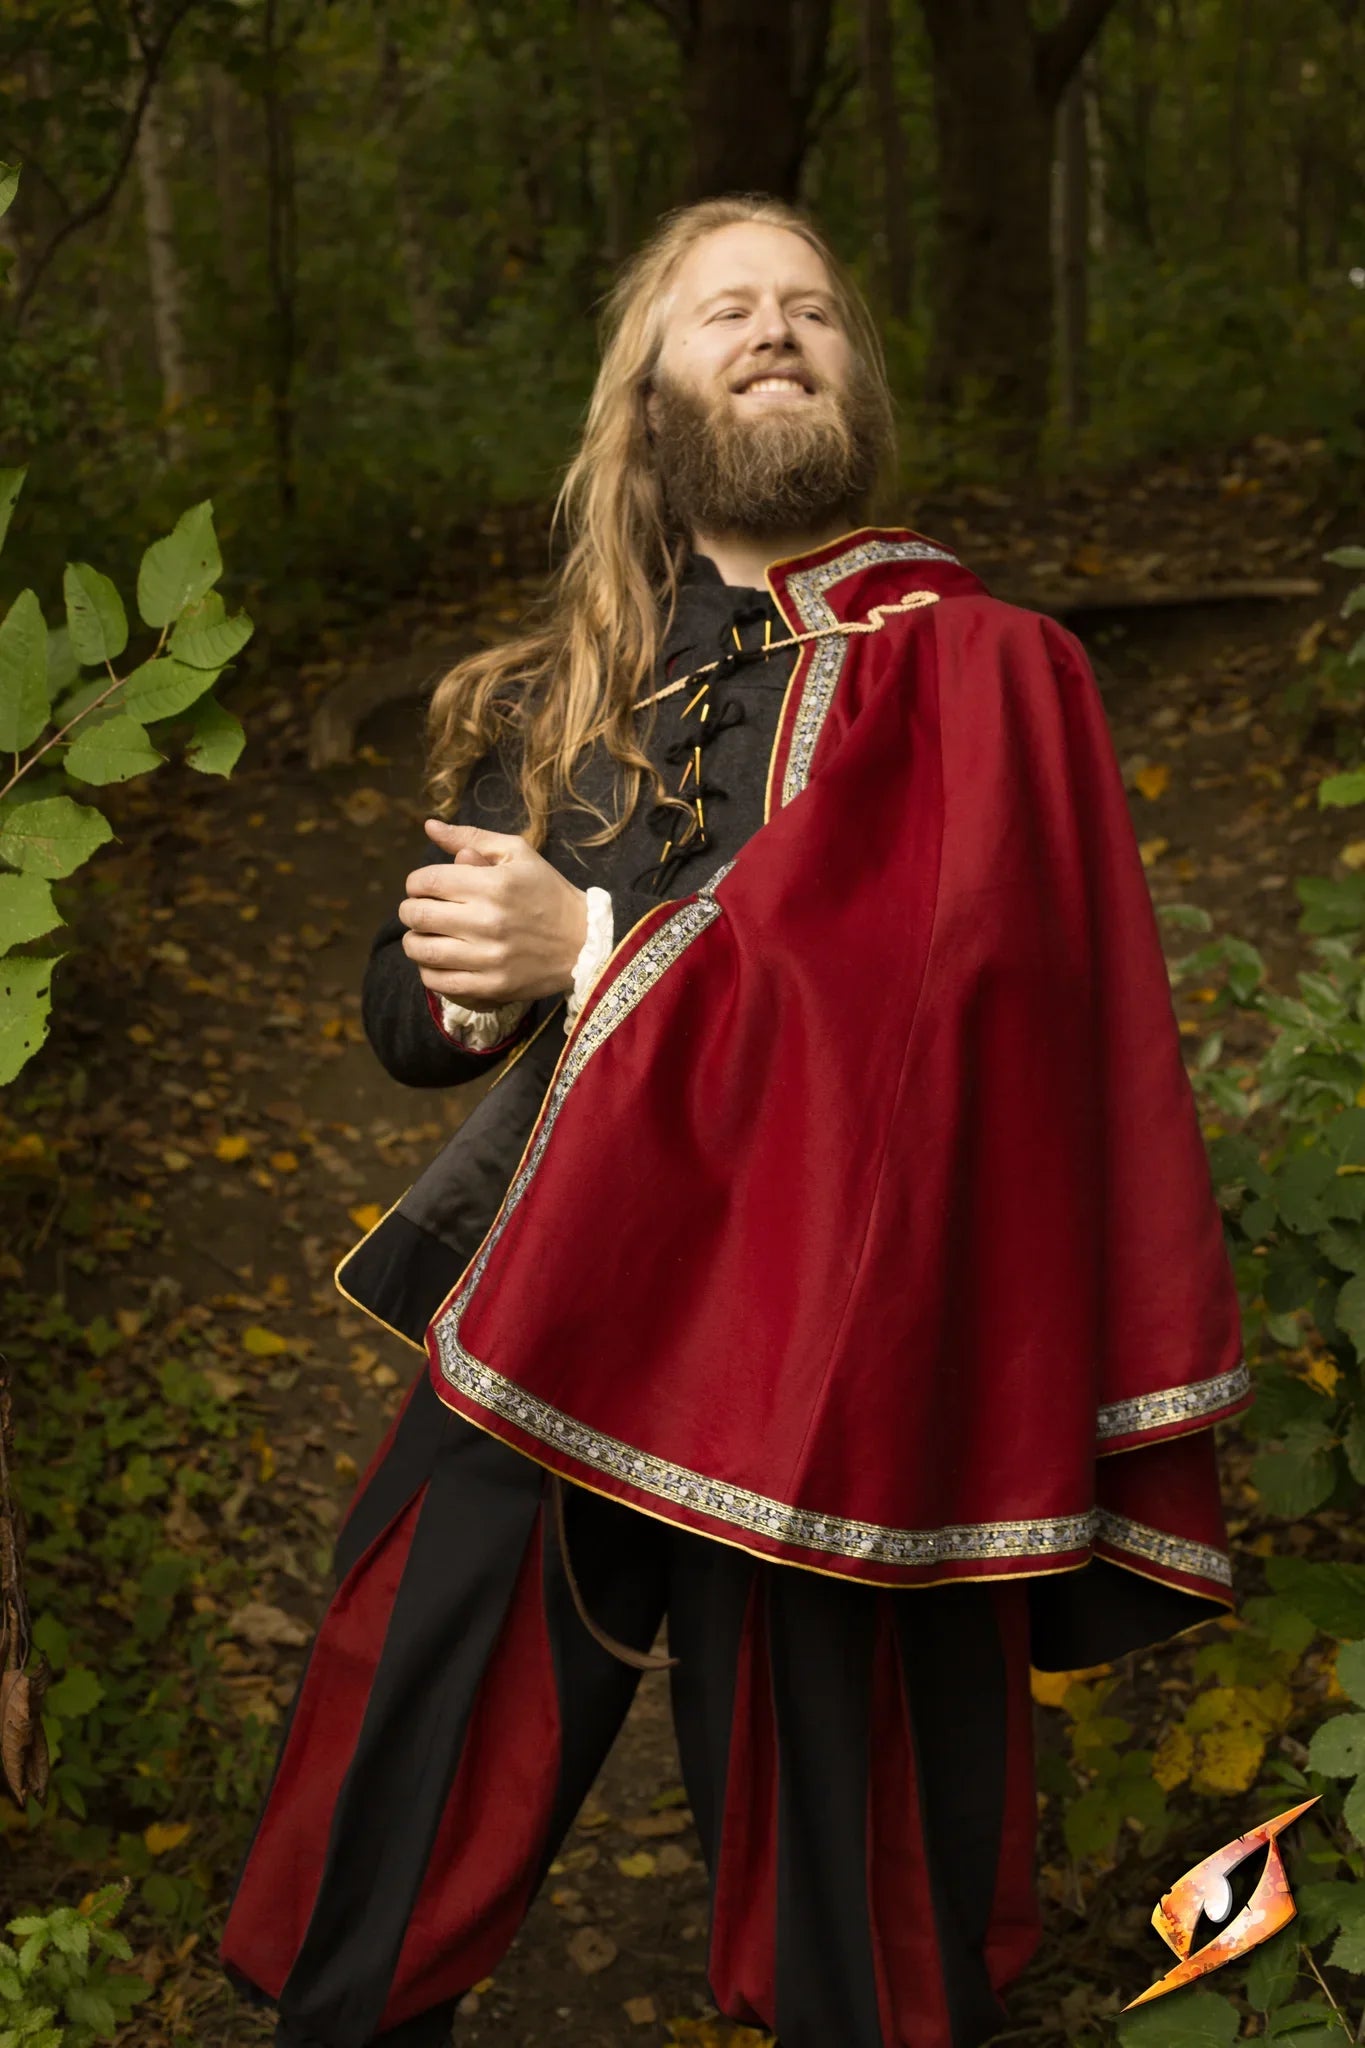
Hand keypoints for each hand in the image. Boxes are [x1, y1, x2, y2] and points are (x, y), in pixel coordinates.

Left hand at [399, 819, 589, 1007]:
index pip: (426, 881)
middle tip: (419, 910)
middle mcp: (488, 921)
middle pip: (417, 915)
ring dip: (414, 941)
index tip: (425, 887)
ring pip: (422, 950)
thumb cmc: (547, 891)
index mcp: (494, 884)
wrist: (584, 942)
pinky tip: (439, 961)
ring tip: (424, 936)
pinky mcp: (492, 986)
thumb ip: (471, 837)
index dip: (416, 882)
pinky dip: (429, 971)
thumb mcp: (517, 853)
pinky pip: (439, 982)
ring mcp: (489, 958)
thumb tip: (429, 826)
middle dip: (410, 910)